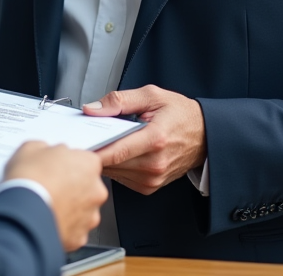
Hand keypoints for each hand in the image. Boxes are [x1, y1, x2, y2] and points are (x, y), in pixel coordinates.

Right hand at [4, 141, 106, 250]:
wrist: (23, 214)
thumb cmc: (29, 180)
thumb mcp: (31, 147)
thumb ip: (45, 148)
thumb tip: (43, 152)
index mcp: (88, 164)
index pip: (85, 160)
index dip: (68, 163)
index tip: (56, 166)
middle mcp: (96, 190)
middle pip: (86, 185)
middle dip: (71, 186)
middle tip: (49, 185)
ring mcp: (90, 215)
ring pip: (81, 209)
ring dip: (68, 207)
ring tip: (46, 204)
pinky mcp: (79, 236)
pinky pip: (72, 229)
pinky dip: (61, 226)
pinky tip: (46, 219)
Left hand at [84, 85, 205, 194]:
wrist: (205, 136)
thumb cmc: (181, 115)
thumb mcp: (152, 96)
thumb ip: (120, 100)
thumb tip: (93, 109)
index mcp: (155, 139)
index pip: (115, 151)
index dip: (93, 149)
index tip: (76, 145)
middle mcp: (154, 163)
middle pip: (110, 163)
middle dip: (95, 150)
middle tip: (84, 137)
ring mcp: (152, 178)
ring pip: (113, 172)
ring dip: (104, 159)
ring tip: (106, 142)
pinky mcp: (149, 186)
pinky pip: (121, 178)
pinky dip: (115, 166)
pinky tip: (120, 152)